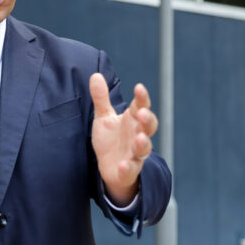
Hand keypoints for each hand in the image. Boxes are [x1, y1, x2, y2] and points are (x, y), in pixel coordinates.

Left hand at [89, 73, 157, 205]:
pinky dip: (129, 168)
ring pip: (144, 149)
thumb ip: (101, 98)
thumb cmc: (111, 139)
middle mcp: (137, 136)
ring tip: (140, 138)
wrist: (109, 167)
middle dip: (148, 120)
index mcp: (133, 121)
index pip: (141, 106)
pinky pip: (131, 170)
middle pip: (149, 127)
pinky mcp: (128, 170)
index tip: (139, 87)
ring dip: (143, 143)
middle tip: (143, 113)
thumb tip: (95, 74)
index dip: (142, 98)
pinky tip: (124, 164)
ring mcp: (134, 154)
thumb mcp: (104, 117)